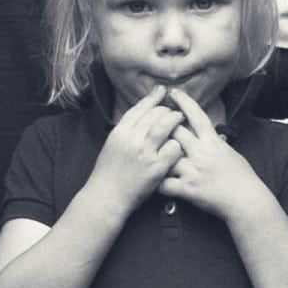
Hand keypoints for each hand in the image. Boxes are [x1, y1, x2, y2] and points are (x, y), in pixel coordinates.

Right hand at [92, 90, 189, 208]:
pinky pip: (173, 148)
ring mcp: (144, 153)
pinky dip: (177, 144)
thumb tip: (140, 114)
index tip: (162, 90)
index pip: (140, 108)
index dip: (153, 97)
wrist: (106, 197)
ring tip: (181, 119)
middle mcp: (132, 139)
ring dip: (175, 120)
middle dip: (167, 109)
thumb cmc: (108, 173)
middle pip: (155, 114)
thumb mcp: (112, 145)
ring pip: (165, 126)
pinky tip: (179, 145)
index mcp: (120, 132)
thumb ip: (126, 130)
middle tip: (174, 110)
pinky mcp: (156, 168)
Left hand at [152, 90, 267, 218]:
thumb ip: (220, 144)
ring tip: (145, 152)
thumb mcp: (232, 154)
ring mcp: (194, 171)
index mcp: (213, 142)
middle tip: (150, 122)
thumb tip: (218, 135)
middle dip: (162, 125)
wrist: (247, 200)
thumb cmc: (243, 178)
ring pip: (166, 155)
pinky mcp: (189, 189)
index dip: (184, 102)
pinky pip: (165, 184)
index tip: (173, 92)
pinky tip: (151, 181)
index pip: (197, 116)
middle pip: (175, 131)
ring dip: (155, 154)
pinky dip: (156, 183)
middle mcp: (202, 153)